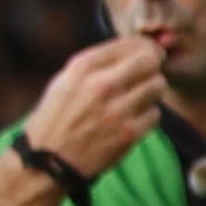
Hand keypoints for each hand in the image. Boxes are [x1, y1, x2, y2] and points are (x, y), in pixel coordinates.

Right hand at [21, 37, 171, 183]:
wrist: (48, 160)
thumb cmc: (56, 118)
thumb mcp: (65, 81)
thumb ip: (97, 63)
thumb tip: (133, 48)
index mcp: (82, 68)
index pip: (129, 44)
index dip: (145, 47)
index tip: (148, 53)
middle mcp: (101, 85)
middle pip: (150, 61)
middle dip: (153, 65)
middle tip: (151, 73)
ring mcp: (117, 110)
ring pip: (158, 86)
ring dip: (152, 90)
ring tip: (139, 97)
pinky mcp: (129, 133)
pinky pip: (155, 113)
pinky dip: (148, 115)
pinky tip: (134, 118)